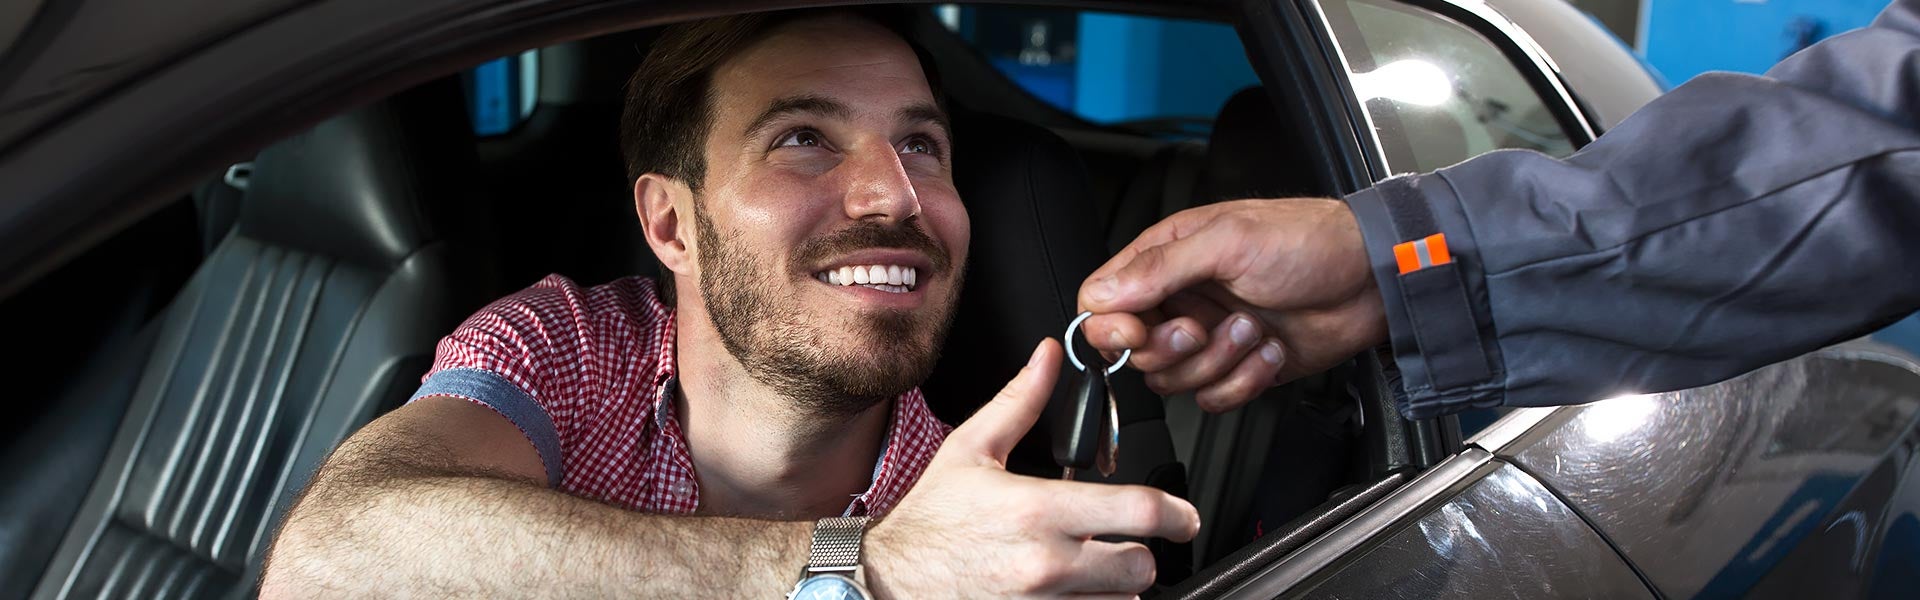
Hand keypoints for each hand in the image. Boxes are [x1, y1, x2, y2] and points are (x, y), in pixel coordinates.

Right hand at [865, 339, 1199, 598]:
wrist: (886, 579)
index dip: (1177, 513)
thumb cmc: (930, 520)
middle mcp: (1045, 563)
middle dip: (1139, 552)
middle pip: (1142, 565)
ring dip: (1115, 587)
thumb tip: (1048, 357)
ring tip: (1085, 569)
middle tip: (1118, 542)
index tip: (1184, 515)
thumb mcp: (971, 450)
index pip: (1138, 511)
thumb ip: (1020, 402)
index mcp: (1037, 509)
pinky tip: (1069, 592)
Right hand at [1077, 199, 1387, 411]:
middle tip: (1202, 327)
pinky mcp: (1240, 368)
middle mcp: (1183, 298)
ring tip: (1252, 328)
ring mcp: (1211, 337)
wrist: (1372, 280)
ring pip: (1175, 380)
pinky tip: (1269, 349)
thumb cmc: (1310, 241)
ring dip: (1217, 361)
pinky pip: (1214, 398)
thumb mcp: (1228, 241)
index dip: (1109, 325)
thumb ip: (1159, 268)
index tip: (1133, 332)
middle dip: (1171, 347)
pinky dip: (1244, 381)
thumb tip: (1102, 292)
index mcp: (1168, 257)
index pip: (1103, 301)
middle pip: (1135, 350)